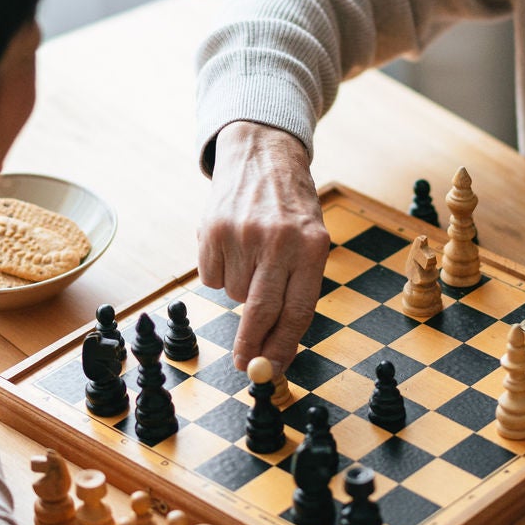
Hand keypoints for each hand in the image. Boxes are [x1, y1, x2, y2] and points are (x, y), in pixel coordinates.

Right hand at [197, 122, 331, 370]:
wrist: (261, 154)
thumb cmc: (290, 207)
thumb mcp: (311, 239)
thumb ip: (298, 287)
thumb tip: (278, 345)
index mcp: (313, 246)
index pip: (298, 310)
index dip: (284, 346)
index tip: (273, 370)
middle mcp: (279, 241)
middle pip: (262, 312)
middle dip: (252, 346)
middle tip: (245, 367)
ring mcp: (243, 235)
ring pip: (234, 294)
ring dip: (239, 289)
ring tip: (250, 257)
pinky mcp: (213, 230)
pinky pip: (211, 277)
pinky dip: (219, 272)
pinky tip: (231, 246)